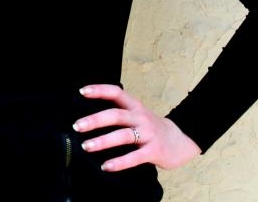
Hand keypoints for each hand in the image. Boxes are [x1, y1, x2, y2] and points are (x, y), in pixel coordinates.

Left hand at [73, 83, 200, 170]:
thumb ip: (119, 112)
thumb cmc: (151, 127)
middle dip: (95, 120)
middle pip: (116, 115)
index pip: (116, 92)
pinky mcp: (154, 151)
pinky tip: (106, 166)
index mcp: (135, 106)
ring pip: (123, 136)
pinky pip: (134, 157)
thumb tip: (90, 114)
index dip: (99, 90)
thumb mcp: (137, 114)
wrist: (180, 140)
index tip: (82, 92)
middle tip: (77, 126)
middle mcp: (140, 117)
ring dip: (103, 141)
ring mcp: (148, 134)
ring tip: (86, 146)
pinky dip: (119, 162)